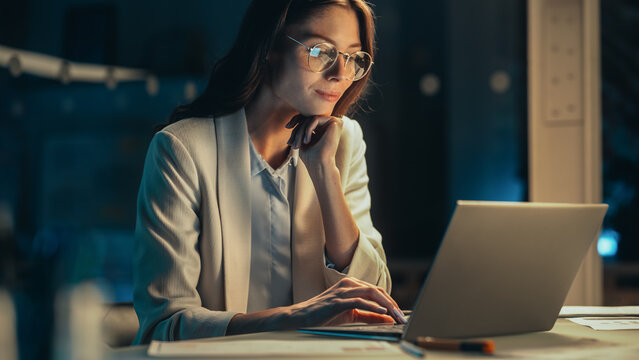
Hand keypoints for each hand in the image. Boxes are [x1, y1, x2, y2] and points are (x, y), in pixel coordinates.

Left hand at [286, 115, 342, 167]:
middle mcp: (330, 123)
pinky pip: (315, 119)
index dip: (296, 120)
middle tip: (291, 142)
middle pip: (308, 118)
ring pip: (310, 119)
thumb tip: (289, 124)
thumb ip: (300, 130)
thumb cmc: (310, 156)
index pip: (308, 118)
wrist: (320, 165)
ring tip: (298, 144)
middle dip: (297, 130)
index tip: (287, 127)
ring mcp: (334, 122)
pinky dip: (307, 130)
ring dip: (301, 131)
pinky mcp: (335, 122)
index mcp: (324, 126)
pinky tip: (306, 141)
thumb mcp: (301, 140)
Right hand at [288, 277, 405, 326]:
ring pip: (371, 293)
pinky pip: (359, 301)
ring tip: (396, 316)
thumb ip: (370, 316)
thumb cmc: (325, 315)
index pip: (377, 291)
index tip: (399, 314)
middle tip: (401, 317)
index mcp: (352, 284)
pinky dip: (372, 306)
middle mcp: (349, 283)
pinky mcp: (338, 300)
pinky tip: (382, 312)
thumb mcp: (351, 315)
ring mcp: (343, 290)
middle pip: (377, 291)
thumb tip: (388, 318)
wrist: (303, 317)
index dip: (391, 302)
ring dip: (386, 305)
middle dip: (392, 304)